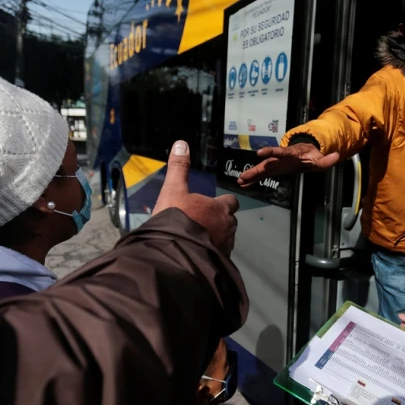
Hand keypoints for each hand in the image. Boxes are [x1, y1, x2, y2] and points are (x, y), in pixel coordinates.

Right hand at [153, 140, 239, 254]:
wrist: (173, 253)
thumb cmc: (175, 218)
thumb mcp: (173, 190)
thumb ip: (179, 168)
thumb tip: (182, 143)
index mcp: (220, 208)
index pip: (231, 202)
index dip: (222, 203)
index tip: (211, 205)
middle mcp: (228, 226)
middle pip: (229, 221)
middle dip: (219, 221)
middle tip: (201, 223)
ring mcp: (225, 245)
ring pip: (225, 239)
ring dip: (216, 238)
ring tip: (198, 240)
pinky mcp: (220, 261)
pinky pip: (219, 255)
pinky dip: (211, 254)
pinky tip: (197, 254)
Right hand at [237, 142, 339, 186]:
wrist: (305, 153)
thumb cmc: (311, 155)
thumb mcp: (320, 158)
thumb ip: (327, 159)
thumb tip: (336, 156)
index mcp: (289, 154)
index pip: (279, 152)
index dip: (270, 152)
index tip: (260, 154)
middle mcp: (279, 159)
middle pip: (266, 164)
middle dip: (255, 169)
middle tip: (243, 175)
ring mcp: (275, 165)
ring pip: (261, 170)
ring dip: (251, 175)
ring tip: (240, 181)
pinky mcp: (273, 170)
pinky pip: (261, 175)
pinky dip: (253, 179)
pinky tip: (243, 184)